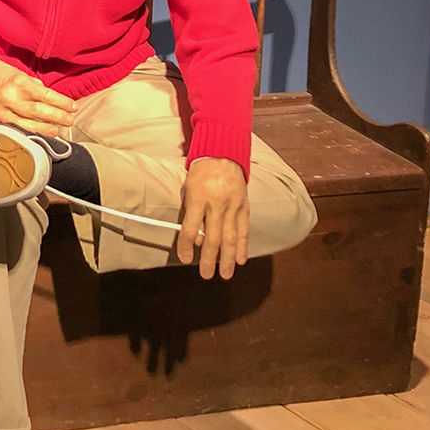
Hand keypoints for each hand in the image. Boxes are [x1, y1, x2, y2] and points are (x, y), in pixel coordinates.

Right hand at [0, 58, 74, 136]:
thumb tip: (59, 104)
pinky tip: (40, 136)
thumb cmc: (7, 76)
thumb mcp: (24, 76)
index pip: (44, 95)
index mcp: (18, 83)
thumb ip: (39, 90)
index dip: (61, 102)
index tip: (73, 107)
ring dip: (44, 129)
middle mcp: (9, 97)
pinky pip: (16, 130)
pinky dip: (30, 134)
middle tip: (70, 120)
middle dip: (57, 117)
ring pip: (26, 124)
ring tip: (57, 130)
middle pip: (37, 111)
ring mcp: (1, 111)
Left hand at [176, 158, 248, 279]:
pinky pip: (244, 230)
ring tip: (225, 274)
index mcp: (198, 198)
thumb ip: (190, 214)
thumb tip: (196, 240)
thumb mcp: (188, 189)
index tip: (184, 258)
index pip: (190, 229)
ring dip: (228, 259)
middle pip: (212, 238)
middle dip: (209, 259)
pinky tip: (241, 259)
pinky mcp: (244, 206)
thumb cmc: (201, 173)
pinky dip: (243, 246)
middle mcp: (217, 204)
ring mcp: (233, 206)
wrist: (224, 154)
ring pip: (230, 237)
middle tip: (206, 275)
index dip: (186, 246)